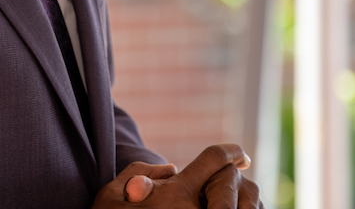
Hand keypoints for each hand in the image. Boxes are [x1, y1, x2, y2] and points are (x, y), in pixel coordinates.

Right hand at [92, 144, 261, 207]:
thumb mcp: (113, 193)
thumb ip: (141, 172)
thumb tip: (171, 169)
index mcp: (175, 194)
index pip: (214, 160)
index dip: (231, 151)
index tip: (241, 155)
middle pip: (231, 185)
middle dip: (230, 181)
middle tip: (229, 181)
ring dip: (234, 204)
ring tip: (224, 203)